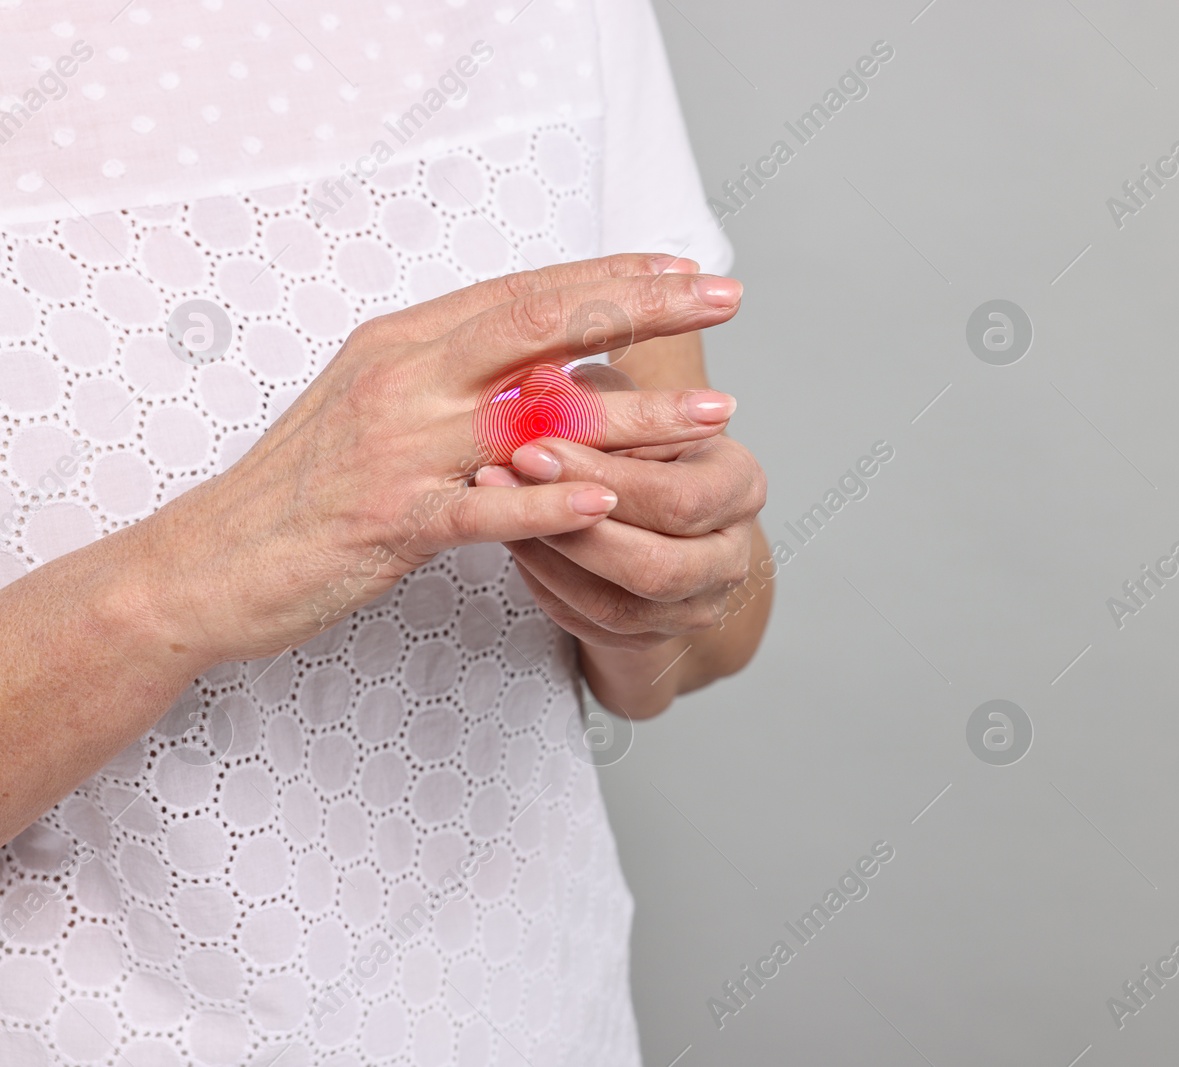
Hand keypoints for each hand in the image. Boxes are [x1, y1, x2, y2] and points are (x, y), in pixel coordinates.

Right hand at [130, 254, 742, 665]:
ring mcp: (398, 449)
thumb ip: (457, 371)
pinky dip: (548, 506)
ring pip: (533, 422)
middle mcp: (404, 379)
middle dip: (641, 307)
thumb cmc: (305, 484)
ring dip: (632, 418)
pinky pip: (483, 511)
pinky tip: (610, 500)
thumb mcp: (379, 401)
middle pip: (539, 325)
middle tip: (723, 297)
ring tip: (713, 414)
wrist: (211, 559)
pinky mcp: (390, 522)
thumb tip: (543, 351)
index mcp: (406, 343)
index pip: (526, 292)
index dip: (611, 276)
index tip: (686, 270)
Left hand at [475, 426, 765, 651]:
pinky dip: (543, 583)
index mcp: (742, 487)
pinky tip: (511, 539)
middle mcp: (733, 557)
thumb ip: (593, 398)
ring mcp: (697, 608)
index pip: (680, 500)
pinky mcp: (653, 638)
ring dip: (547, 558)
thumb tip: (542, 386)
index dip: (603, 480)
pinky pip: (588, 625)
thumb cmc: (638, 438)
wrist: (648, 501)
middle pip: (657, 567)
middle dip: (572, 530)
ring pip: (615, 606)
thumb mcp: (625, 403)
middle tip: (503, 485)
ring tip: (492, 509)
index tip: (533, 448)